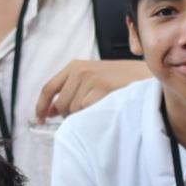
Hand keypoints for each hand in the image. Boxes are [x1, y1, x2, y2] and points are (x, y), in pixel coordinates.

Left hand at [34, 59, 149, 119]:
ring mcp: (91, 79)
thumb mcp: (90, 79)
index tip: (40, 119)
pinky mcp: (102, 88)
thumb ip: (69, 91)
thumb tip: (49, 111)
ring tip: (101, 105)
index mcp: (74, 66)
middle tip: (89, 110)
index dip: (41, 106)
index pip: (49, 88)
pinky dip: (94, 114)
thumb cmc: (118, 81)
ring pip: (74, 110)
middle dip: (70, 114)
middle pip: (61, 104)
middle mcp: (80, 71)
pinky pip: (87, 111)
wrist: (144, 76)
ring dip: (84, 115)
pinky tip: (106, 107)